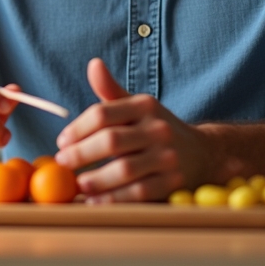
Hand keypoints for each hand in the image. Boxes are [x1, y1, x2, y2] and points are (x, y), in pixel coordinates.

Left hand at [54, 58, 209, 201]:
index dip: (77, 128)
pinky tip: (97, 201)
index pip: (103, 113)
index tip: (62, 141)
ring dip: (96, 179)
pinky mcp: (172, 182)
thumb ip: (111, 89)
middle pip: (111, 141)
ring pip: (124, 169)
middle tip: (62, 163)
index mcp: (145, 106)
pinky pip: (139, 192)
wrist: (202, 152)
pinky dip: (114, 198)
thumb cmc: (155, 128)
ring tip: (77, 185)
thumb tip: (93, 64)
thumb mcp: (136, 106)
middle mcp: (158, 129)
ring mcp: (167, 157)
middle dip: (81, 154)